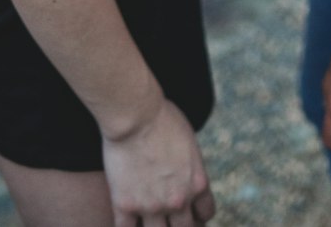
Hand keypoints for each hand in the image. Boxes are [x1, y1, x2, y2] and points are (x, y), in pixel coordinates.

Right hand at [103, 98, 215, 226]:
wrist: (136, 114)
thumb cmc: (163, 118)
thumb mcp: (189, 143)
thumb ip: (190, 168)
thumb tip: (186, 179)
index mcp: (197, 184)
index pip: (206, 213)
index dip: (198, 215)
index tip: (190, 211)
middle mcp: (177, 200)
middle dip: (179, 225)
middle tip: (170, 218)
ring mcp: (151, 206)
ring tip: (148, 219)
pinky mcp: (125, 206)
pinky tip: (128, 221)